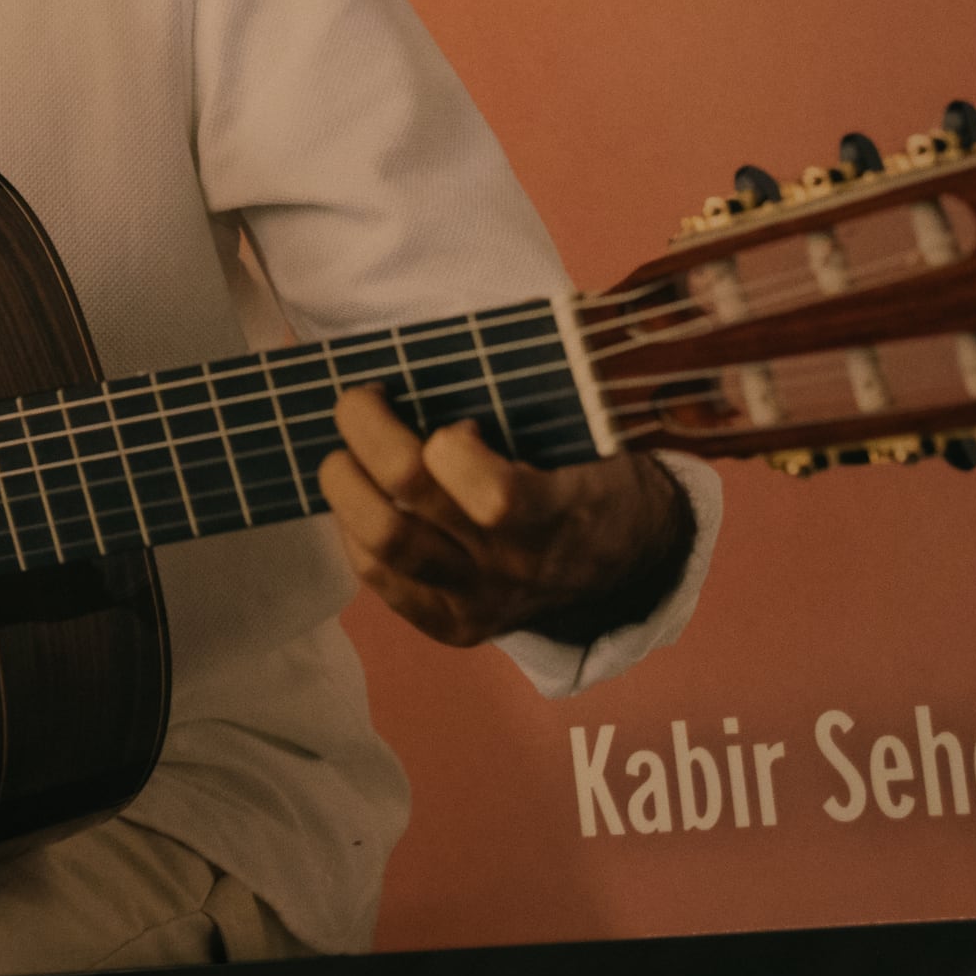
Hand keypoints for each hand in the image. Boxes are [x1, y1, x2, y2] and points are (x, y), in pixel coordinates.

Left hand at [319, 384, 691, 648]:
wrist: (632, 557)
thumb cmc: (597, 470)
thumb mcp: (593, 434)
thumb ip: (534, 405)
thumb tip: (444, 349)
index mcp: (560, 516)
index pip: (493, 498)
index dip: (454, 447)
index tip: (459, 421)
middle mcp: (516, 568)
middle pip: (408, 508)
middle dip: (365, 435)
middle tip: (362, 401)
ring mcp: (481, 603)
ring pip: (379, 546)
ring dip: (344, 483)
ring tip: (347, 451)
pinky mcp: (451, 625)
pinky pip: (376, 577)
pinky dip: (351, 530)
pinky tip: (360, 496)